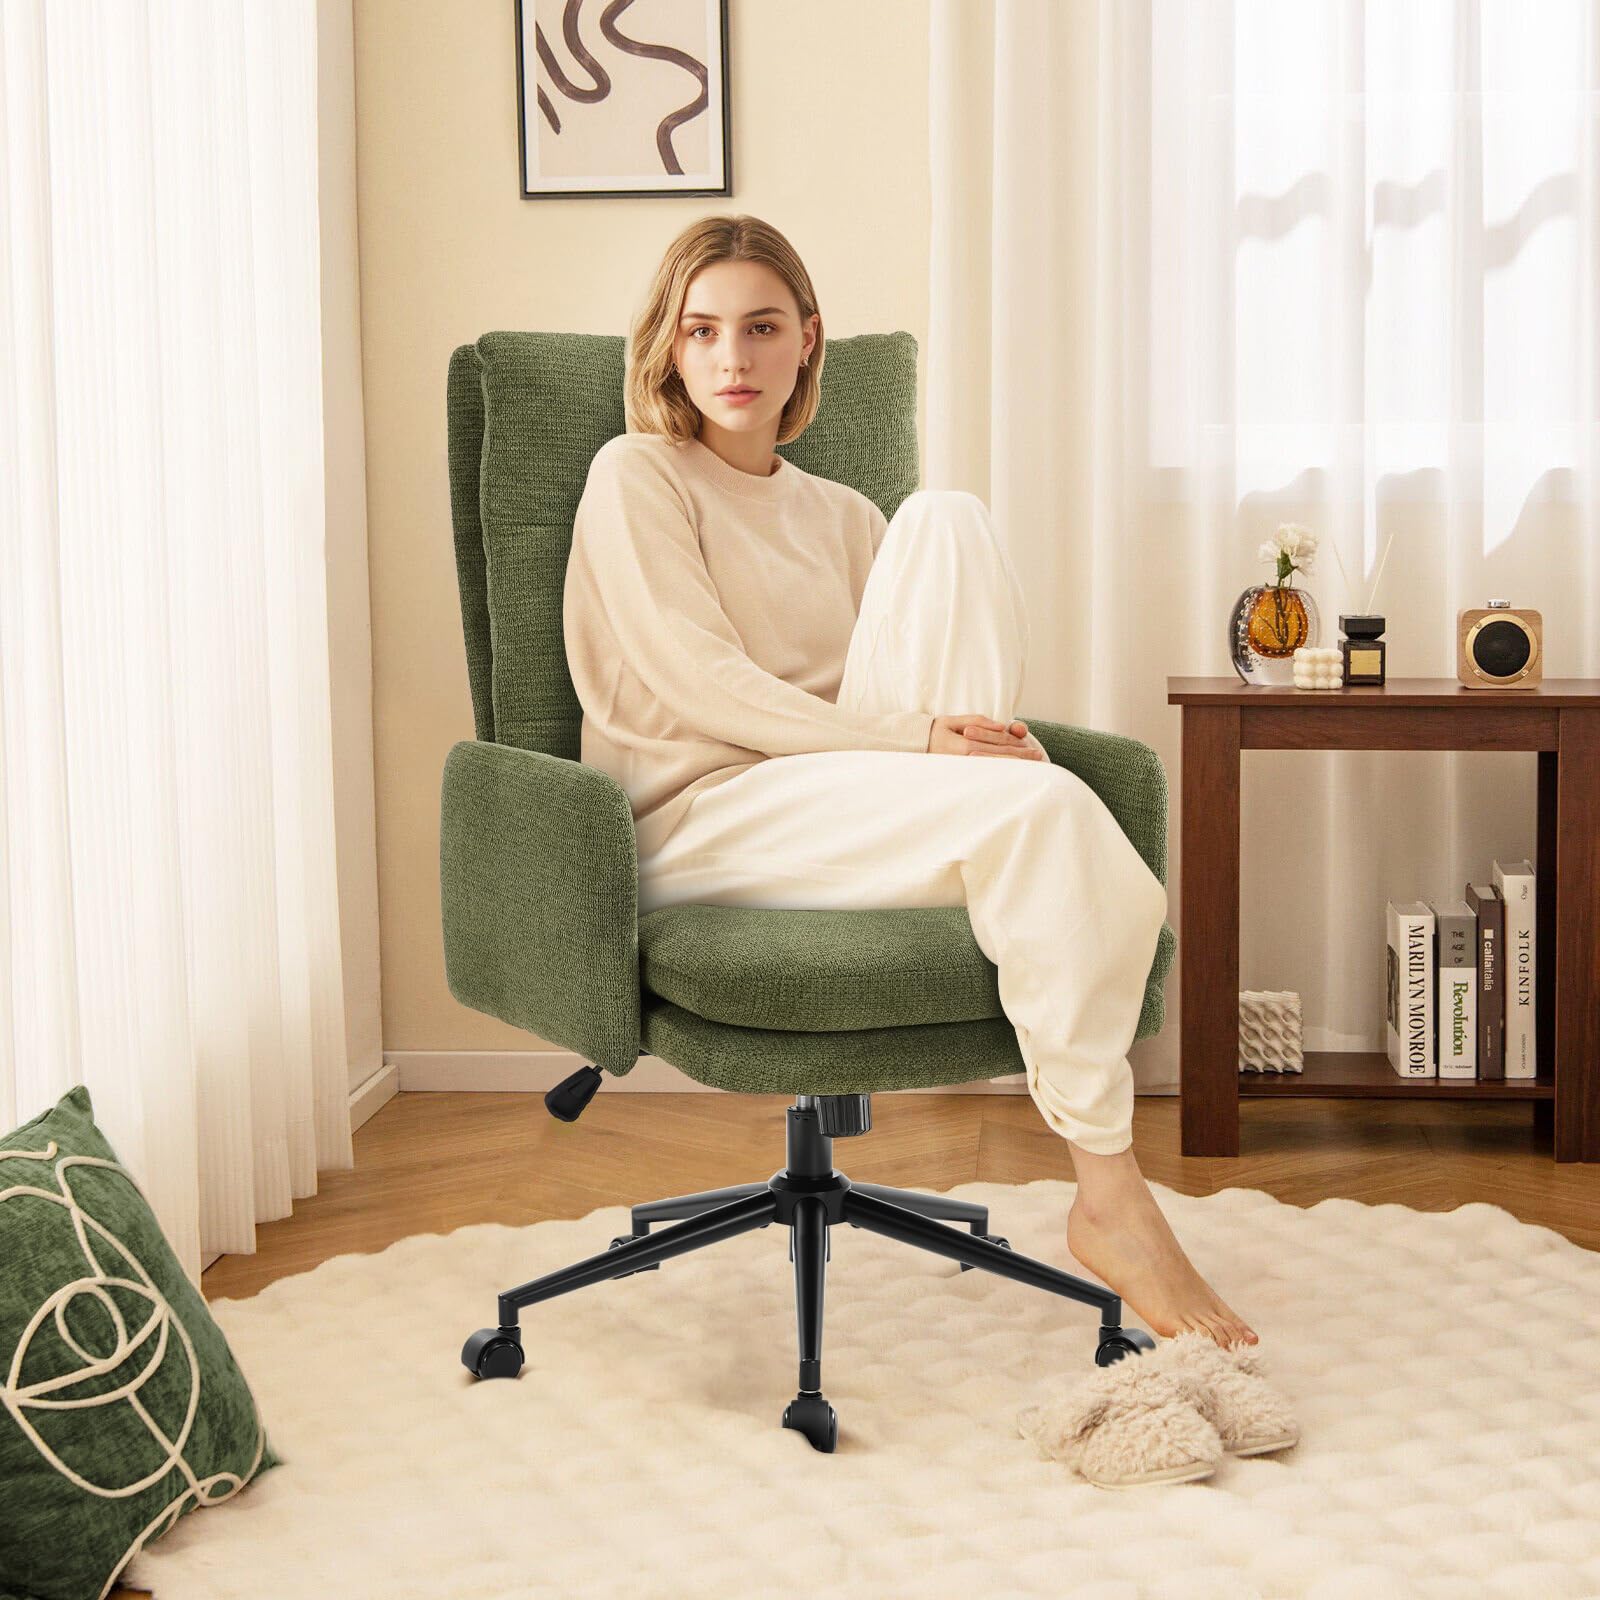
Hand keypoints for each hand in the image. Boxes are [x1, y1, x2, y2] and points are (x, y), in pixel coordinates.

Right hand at [927, 715, 1046, 759]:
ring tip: (1031, 765)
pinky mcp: (964, 773)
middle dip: (1021, 758)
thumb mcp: (953, 721)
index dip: (1017, 746)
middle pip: (1001, 758)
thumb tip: (1001, 726)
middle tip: (1038, 757)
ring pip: (996, 766)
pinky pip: (987, 771)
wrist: (915, 747)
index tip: (1032, 747)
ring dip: (1015, 765)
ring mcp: (966, 768)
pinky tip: (1012, 771)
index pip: (998, 745)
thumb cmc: (935, 731)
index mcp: (966, 746)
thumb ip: (977, 721)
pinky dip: (1001, 770)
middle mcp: (968, 759)